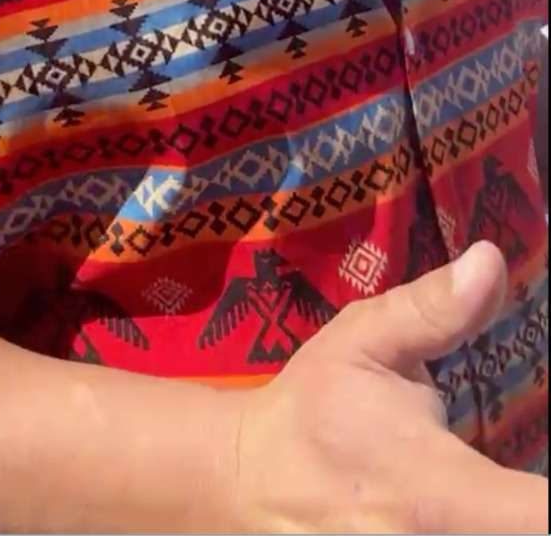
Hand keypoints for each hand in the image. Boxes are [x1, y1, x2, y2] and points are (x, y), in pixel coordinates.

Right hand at [231, 241, 546, 533]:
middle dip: (529, 503)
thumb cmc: (313, 406)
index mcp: (442, 493)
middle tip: (522, 473)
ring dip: (503, 513)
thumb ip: (435, 310)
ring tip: (503, 486)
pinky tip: (473, 502)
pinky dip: (479, 523)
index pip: (541, 516)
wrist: (248, 479)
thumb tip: (492, 260)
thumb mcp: (364, 339)